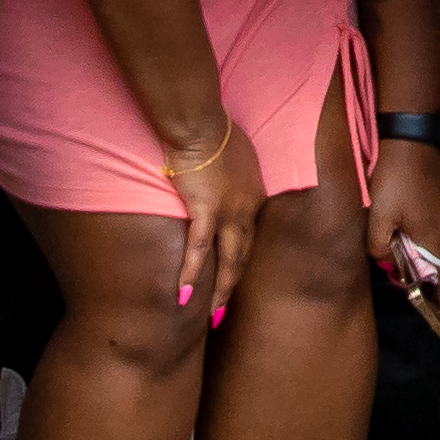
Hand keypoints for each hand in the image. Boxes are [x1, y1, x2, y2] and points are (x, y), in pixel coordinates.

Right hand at [159, 112, 271, 323]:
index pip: (250, 235)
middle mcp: (247, 209)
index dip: (242, 258)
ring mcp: (229, 212)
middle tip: (225, 312)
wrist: (200, 123)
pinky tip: (185, 295)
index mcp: (255, 195)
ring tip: (212, 316)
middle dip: (235, 286)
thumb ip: (233, 171)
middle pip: (243, 255)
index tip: (235, 275)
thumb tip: (225, 175)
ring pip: (229, 261)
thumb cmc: (214, 129)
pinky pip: (199, 250)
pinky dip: (192, 274)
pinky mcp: (205, 211)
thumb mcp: (235, 152)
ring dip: (221, 290)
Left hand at [367, 136, 439, 335]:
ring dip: (436, 262)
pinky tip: (418, 236)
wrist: (412, 135)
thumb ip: (377, 246)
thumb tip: (381, 258)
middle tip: (426, 295)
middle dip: (439, 284)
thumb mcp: (379, 217)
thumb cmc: (395, 178)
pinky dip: (434, 242)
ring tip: (418, 268)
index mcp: (436, 240)